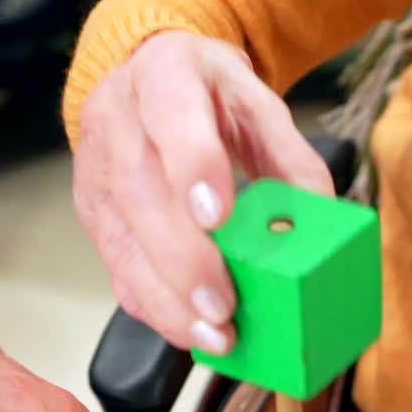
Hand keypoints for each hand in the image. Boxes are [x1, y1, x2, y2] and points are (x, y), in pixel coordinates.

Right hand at [73, 31, 332, 354]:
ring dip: (169, 301)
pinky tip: (191, 331)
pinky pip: (120, 273)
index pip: (170, 115)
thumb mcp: (256, 104)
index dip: (192, 168)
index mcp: (163, 75)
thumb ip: (289, 156)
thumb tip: (316, 219)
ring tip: (213, 336)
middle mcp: (116, 123)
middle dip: (184, 260)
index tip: (217, 217)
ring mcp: (97, 176)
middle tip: (222, 306)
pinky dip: (157, 310)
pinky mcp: (95, 222)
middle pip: (140, 195)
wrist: (146, 79)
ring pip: (123, 245)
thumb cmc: (207, 95)